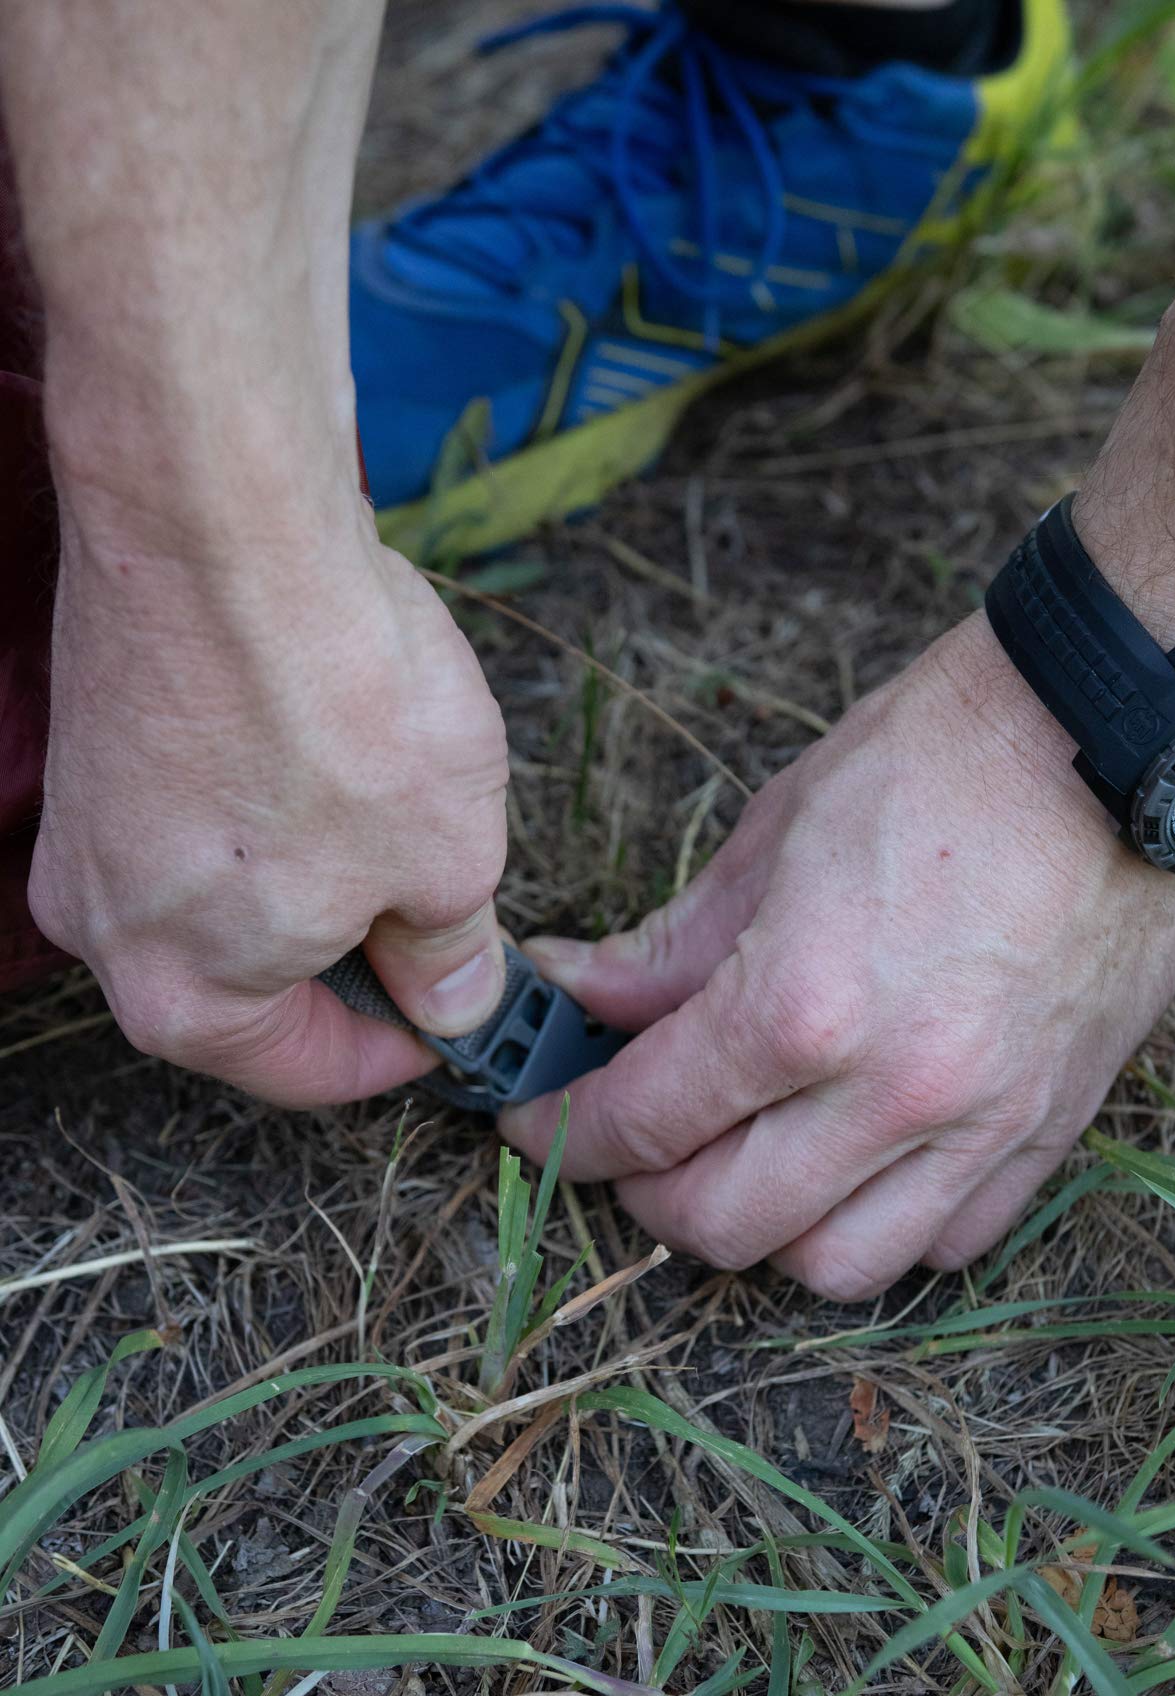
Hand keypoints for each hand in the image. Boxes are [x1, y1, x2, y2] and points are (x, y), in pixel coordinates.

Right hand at [30, 507, 508, 1105]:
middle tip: (444, 908)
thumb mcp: (448, 861)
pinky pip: (198, 812)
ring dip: (318, 872)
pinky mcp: (93, 742)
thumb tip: (453, 997)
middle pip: (256, 986)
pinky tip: (331, 743)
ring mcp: (86, 829)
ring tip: (396, 805)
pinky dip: (272, 803)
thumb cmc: (332, 700)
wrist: (222, 518)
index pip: (305, 1072)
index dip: (403, 1051)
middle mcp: (106, 928)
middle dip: (358, 956)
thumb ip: (449, 954)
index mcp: (184, 997)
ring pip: (228, 894)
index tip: (461, 1016)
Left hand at [500, 612, 1174, 1299]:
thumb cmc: (937, 761)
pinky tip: (853, 1173)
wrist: (1109, 738)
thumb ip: (669, 947)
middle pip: (724, 1226)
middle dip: (645, 1196)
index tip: (535, 1122)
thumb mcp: (770, 837)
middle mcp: (891, 1091)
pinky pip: (950, 1243)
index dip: (564, 1133)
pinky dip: (884, 1230)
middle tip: (626, 1150)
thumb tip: (578, 994)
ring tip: (740, 1172)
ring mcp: (982, 1125)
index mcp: (800, 1005)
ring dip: (766, 1236)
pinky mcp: (1052, 1130)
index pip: (644, 1122)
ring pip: (838, 1267)